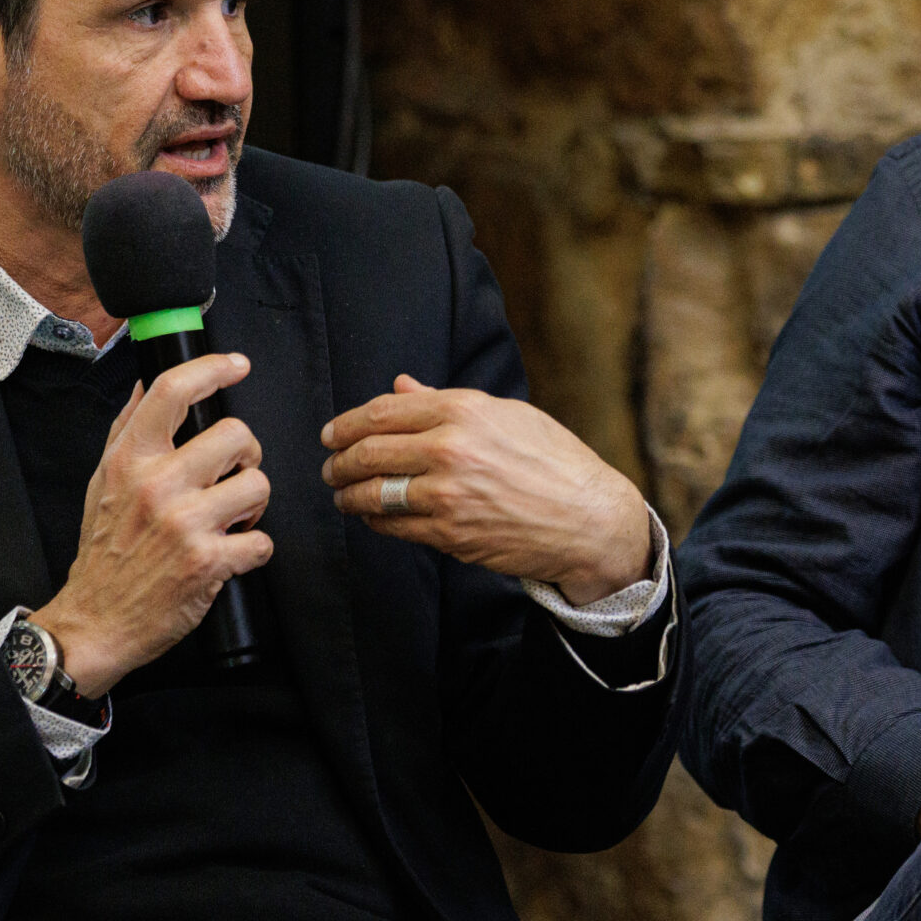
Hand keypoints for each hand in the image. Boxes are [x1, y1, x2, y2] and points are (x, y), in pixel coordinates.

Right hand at [30, 352, 272, 696]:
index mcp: (131, 460)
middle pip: (237, 435)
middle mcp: (157, 485)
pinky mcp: (208, 563)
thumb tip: (148, 385)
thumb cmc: (105, 551)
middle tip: (234, 475)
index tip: (236, 365)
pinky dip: (254, 549)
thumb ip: (127, 430)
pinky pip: (262, 540)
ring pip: (258, 485)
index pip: (172, 391)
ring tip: (232, 518)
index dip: (213, 368)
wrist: (97, 620)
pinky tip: (231, 554)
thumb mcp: (103, 482)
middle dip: (247, 456)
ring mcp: (184, 524)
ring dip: (254, 505)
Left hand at [320, 375, 649, 604]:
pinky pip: (394, 526)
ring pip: (374, 493)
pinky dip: (374, 520)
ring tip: (342, 494)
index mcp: (465, 411)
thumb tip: (400, 386)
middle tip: (331, 467)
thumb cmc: (555, 463)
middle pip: (369, 451)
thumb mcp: (508, 416)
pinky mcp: (451, 534)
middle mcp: (453, 449)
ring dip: (348, 494)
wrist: (590, 520)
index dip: (347, 424)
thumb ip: (445, 401)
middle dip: (340, 461)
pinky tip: (372, 516)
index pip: (383, 412)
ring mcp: (449, 494)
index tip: (332, 434)